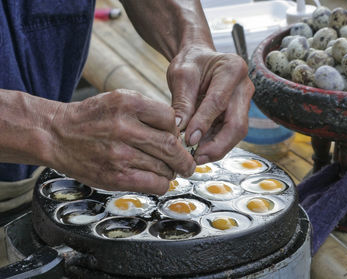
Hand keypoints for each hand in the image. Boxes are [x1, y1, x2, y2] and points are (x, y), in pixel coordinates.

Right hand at [48, 89, 195, 194]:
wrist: (57, 135)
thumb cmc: (92, 118)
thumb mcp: (119, 100)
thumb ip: (147, 111)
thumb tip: (177, 130)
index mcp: (128, 104)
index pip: (170, 119)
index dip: (178, 131)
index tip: (177, 139)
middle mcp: (124, 127)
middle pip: (171, 146)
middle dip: (184, 158)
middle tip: (187, 164)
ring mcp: (119, 154)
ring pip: (165, 167)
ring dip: (171, 171)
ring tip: (168, 170)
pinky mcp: (115, 176)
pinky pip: (154, 184)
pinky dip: (162, 184)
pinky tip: (158, 179)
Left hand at [167, 47, 254, 164]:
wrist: (198, 59)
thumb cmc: (190, 63)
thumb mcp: (181, 76)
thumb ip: (182, 102)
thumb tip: (181, 132)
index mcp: (233, 69)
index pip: (219, 102)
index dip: (204, 124)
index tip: (188, 140)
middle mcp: (244, 87)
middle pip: (237, 124)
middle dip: (217, 145)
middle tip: (196, 158)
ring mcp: (244, 102)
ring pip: (237, 133)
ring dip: (216, 149)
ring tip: (196, 157)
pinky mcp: (238, 114)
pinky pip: (229, 134)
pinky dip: (215, 145)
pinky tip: (199, 152)